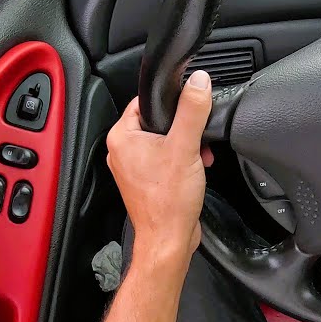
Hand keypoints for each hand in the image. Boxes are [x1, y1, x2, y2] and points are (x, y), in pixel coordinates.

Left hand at [106, 70, 214, 268]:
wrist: (169, 240)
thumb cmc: (168, 202)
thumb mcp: (185, 146)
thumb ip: (192, 110)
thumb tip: (198, 82)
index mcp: (122, 137)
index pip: (145, 101)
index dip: (171, 103)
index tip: (188, 109)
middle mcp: (122, 151)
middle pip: (158, 120)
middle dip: (184, 127)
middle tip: (195, 139)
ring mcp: (133, 167)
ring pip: (164, 139)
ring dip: (186, 144)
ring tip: (197, 156)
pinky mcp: (146, 180)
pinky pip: (165, 157)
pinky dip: (182, 158)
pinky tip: (195, 168)